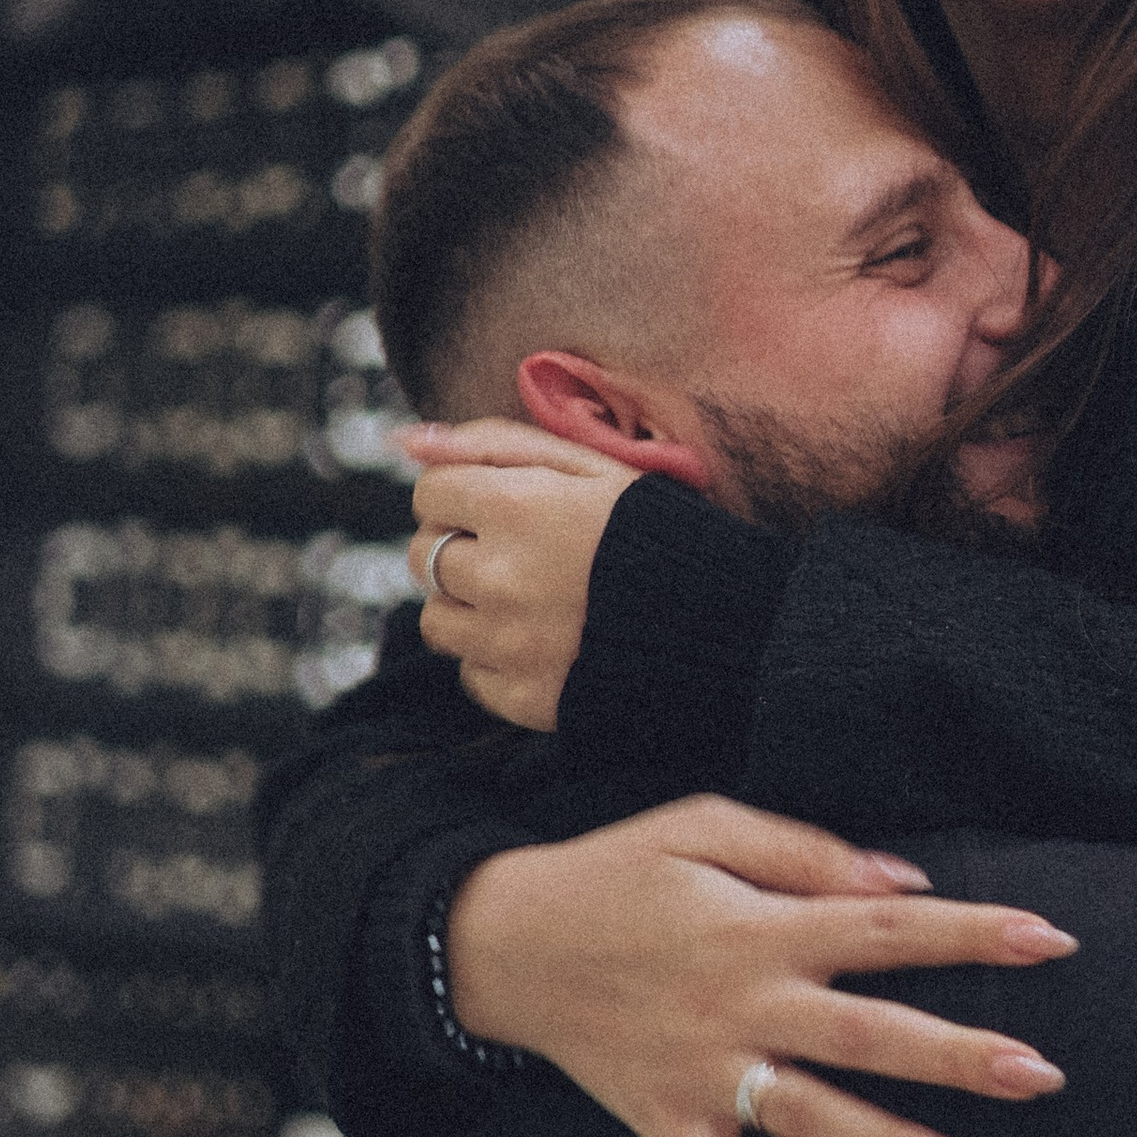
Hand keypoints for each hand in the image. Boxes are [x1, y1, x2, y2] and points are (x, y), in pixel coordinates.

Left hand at [405, 419, 636, 730]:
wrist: (733, 624)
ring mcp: (509, 644)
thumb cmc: (659, 530)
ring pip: (436, 621)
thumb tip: (404, 439)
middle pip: (423, 556)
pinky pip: (471, 674)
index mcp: (517, 507)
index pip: (429, 494)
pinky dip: (498, 658)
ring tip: (531, 600)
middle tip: (521, 553)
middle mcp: (501, 578)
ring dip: (469, 607)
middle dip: (461, 549)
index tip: (506, 507)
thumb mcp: (590, 465)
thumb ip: (494, 442)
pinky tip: (547, 641)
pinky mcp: (525, 698)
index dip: (465, 496)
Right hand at [444, 793, 1077, 1136]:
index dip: (971, 932)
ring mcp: (703, 1071)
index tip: (1052, 939)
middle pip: (866, 1033)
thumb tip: (905, 879)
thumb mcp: (702, 825)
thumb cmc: (614, 873)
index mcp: (759, 925)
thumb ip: (806, 850)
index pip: (886, 928)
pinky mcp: (665, 1121)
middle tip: (1041, 1073)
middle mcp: (740, 1002)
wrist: (499, 942)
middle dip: (956, 1055)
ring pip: (807, 1116)